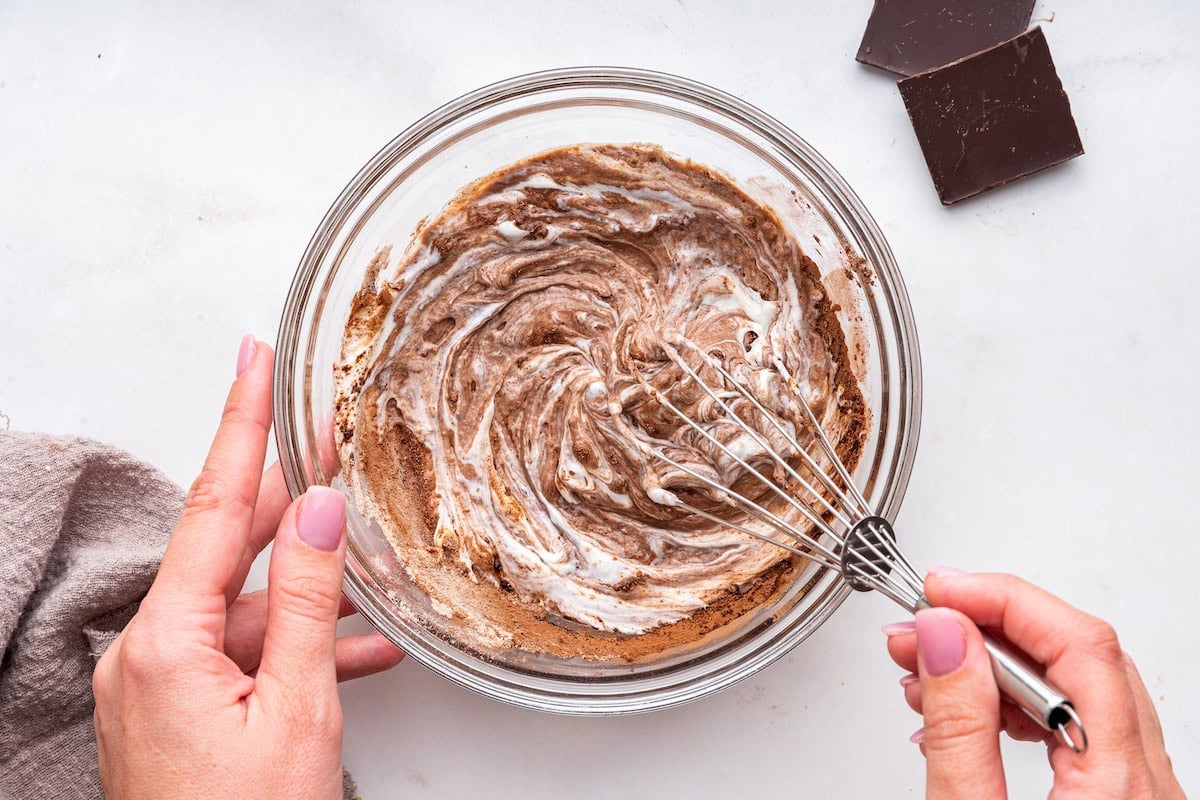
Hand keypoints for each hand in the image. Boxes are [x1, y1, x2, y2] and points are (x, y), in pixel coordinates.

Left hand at [93, 336, 403, 798]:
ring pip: (246, 606)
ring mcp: (161, 685)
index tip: (252, 361)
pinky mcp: (181, 710)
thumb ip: (309, 601)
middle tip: (321, 435)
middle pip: (228, 548)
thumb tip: (325, 512)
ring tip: (369, 567)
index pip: (215, 507)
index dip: (241, 426)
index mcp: (166, 643)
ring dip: (311, 591)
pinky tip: (357, 646)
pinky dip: (298, 645)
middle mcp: (149, 654)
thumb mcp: (298, 708)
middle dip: (287, 499)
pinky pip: (245, 654)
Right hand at [884, 570, 1184, 798]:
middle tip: (922, 625)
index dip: (1003, 600)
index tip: (941, 591)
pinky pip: (1075, 726)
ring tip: (926, 668)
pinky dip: (1014, 704)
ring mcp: (1138, 793)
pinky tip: (962, 707)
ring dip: (995, 666)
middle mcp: (1146, 786)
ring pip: (1077, 688)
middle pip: (1082, 657)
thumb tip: (945, 635)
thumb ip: (958, 728)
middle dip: (989, 628)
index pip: (1080, 645)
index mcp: (1120, 786)